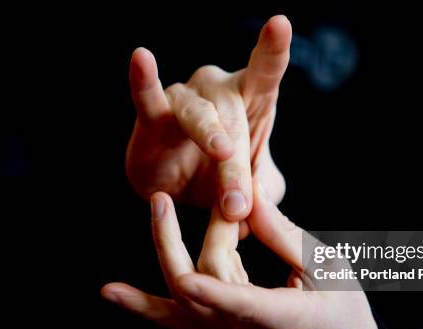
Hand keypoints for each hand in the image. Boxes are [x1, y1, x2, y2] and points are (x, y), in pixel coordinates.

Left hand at [102, 183, 378, 328]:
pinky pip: (177, 321)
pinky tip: (113, 292)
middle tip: (167, 201)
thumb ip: (285, 236)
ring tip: (157, 210)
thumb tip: (250, 199)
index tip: (189, 276)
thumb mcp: (330, 272)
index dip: (214, 292)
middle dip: (188, 237)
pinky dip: (143, 306)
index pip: (242, 304)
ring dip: (166, 251)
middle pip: (204, 282)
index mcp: (286, 321)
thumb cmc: (346, 318)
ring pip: (182, 300)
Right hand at [126, 15, 289, 220]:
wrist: (181, 194)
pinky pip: (148, 98)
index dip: (273, 48)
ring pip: (200, 116)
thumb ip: (263, 197)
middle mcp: (219, 91)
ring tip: (220, 153)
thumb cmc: (225, 178)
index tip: (280, 24)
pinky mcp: (153, 117)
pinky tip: (141, 59)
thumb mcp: (256, 191)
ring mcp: (186, 99)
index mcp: (252, 100)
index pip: (266, 70)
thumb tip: (255, 211)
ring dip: (210, 138)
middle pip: (234, 117)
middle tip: (237, 205)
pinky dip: (144, 82)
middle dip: (236, 163)